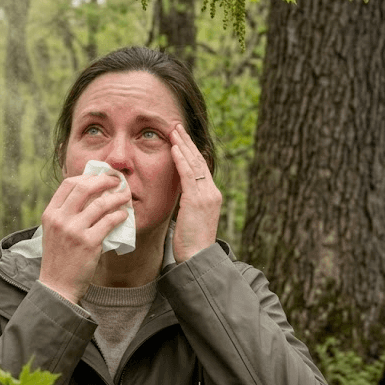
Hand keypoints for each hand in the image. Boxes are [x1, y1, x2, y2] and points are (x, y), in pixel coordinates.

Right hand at [38, 173, 131, 302]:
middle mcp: (60, 219)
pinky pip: (109, 222)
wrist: (57, 285)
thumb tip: (90, 193)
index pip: (68, 184)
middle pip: (84, 188)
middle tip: (116, 181)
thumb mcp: (54, 231)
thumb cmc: (59, 258)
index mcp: (50, 213)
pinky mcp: (88, 243)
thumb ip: (66, 213)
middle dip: (104, 181)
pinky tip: (124, 215)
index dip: (87, 176)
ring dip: (117, 197)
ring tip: (125, 196)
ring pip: (100, 204)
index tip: (100, 176)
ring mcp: (73, 231)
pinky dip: (119, 215)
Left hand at [169, 124, 222, 262]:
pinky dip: (181, 160)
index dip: (190, 151)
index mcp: (210, 195)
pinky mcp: (197, 200)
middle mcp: (211, 192)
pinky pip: (188, 175)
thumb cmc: (190, 242)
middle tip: (176, 126)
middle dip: (186, 142)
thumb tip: (177, 194)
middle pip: (198, 160)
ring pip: (194, 163)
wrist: (198, 258)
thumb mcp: (189, 218)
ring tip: (173, 130)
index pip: (199, 167)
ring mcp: (206, 195)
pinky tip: (174, 148)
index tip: (180, 137)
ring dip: (182, 145)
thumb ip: (186, 203)